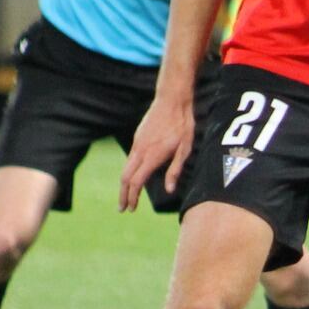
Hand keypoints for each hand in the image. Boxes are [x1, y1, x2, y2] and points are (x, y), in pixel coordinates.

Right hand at [119, 93, 192, 211]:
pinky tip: (134, 177)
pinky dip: (129, 171)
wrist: (172, 99)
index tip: (131, 209)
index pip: (136, 182)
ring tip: (126, 196)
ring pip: (126, 168)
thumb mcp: (186, 148)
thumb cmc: (183, 124)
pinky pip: (130, 158)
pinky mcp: (138, 137)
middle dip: (123, 195)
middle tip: (122, 209)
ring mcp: (137, 143)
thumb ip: (176, 169)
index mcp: (152, 156)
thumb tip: (169, 190)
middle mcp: (140, 150)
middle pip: (125, 177)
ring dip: (125, 184)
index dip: (133, 197)